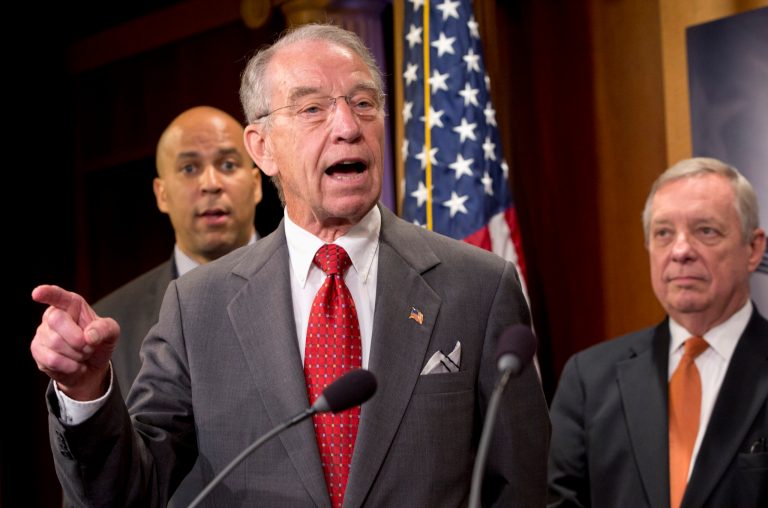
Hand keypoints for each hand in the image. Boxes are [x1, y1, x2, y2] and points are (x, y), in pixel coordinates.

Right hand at [30, 284, 119, 400]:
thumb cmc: (99, 343)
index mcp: (72, 305)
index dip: (48, 293)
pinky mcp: (38, 351)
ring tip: (82, 354)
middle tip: (89, 346)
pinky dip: (70, 366)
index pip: (58, 296)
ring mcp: (42, 333)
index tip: (37, 293)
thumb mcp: (111, 333)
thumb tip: (89, 335)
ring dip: (77, 354)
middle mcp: (53, 315)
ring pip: (56, 343)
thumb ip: (105, 329)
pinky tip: (75, 365)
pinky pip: (52, 360)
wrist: (91, 368)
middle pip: (57, 320)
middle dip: (78, 337)